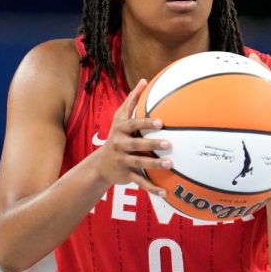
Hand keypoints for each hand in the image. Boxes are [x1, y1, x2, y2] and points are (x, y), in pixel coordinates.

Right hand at [93, 78, 172, 195]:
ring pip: (139, 164)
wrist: (100, 165)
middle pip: (136, 144)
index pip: (133, 125)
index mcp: (121, 130)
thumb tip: (143, 80)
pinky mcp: (126, 175)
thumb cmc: (116, 135)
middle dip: (151, 144)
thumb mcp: (120, 117)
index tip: (160, 121)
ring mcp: (123, 161)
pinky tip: (166, 191)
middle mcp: (120, 145)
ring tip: (170, 165)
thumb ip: (132, 99)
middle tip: (168, 143)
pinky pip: (140, 182)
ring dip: (154, 165)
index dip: (145, 123)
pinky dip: (152, 188)